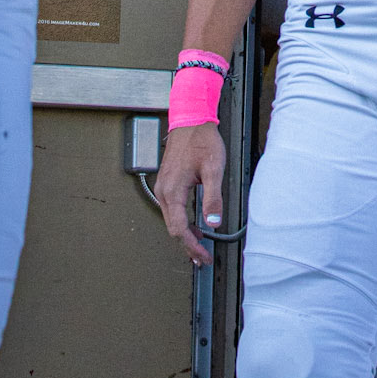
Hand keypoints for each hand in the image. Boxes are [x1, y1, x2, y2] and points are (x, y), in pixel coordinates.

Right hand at [155, 121, 227, 265]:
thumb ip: (213, 198)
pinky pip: (172, 209)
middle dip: (188, 246)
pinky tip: (193, 226)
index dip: (192, 247)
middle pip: (172, 228)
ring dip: (185, 235)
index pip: (179, 229)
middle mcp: (163, 191)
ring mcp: (163, 186)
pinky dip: (182, 222)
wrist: (191, 119)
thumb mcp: (213, 169)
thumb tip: (213, 224)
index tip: (203, 257)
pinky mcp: (167, 182)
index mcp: (173, 190)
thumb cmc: (201, 139)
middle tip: (202, 258)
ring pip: (171, 220)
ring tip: (200, 247)